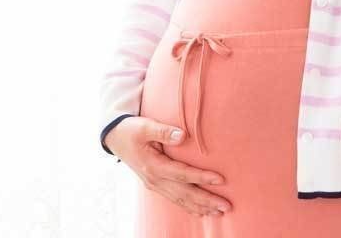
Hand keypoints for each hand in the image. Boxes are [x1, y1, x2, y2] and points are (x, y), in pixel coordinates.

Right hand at [106, 116, 231, 217]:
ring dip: (200, 207)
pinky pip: (174, 199)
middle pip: (185, 193)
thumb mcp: (145, 127)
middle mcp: (155, 180)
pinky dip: (188, 207)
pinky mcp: (156, 185)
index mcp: (154, 166)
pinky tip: (201, 212)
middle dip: (206, 201)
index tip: (220, 179)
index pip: (183, 174)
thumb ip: (163, 131)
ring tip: (219, 213)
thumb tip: (182, 135)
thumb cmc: (132, 130)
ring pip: (181, 200)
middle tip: (226, 206)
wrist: (115, 138)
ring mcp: (155, 184)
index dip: (201, 177)